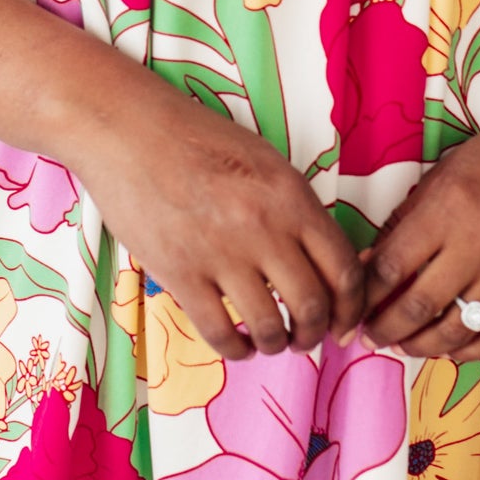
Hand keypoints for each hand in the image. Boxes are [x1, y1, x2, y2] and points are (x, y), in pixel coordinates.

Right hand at [66, 70, 366, 362]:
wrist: (128, 131)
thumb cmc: (196, 139)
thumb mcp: (265, 162)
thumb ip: (296, 209)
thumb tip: (321, 262)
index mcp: (292, 197)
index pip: (343, 270)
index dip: (351, 309)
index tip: (344, 324)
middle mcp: (264, 228)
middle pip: (312, 305)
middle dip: (315, 334)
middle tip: (306, 339)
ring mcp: (221, 253)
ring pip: (269, 327)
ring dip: (276, 344)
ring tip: (270, 340)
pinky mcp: (180, 273)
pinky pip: (219, 331)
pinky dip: (235, 349)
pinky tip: (236, 344)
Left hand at [356, 113, 479, 361]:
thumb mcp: (450, 169)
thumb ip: (411, 217)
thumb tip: (373, 263)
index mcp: (452, 206)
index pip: (393, 265)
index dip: (366, 293)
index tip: (355, 302)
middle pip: (418, 306)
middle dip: (385, 329)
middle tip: (371, 335)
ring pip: (456, 330)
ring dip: (422, 346)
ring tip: (405, 345)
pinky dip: (469, 350)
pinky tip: (450, 348)